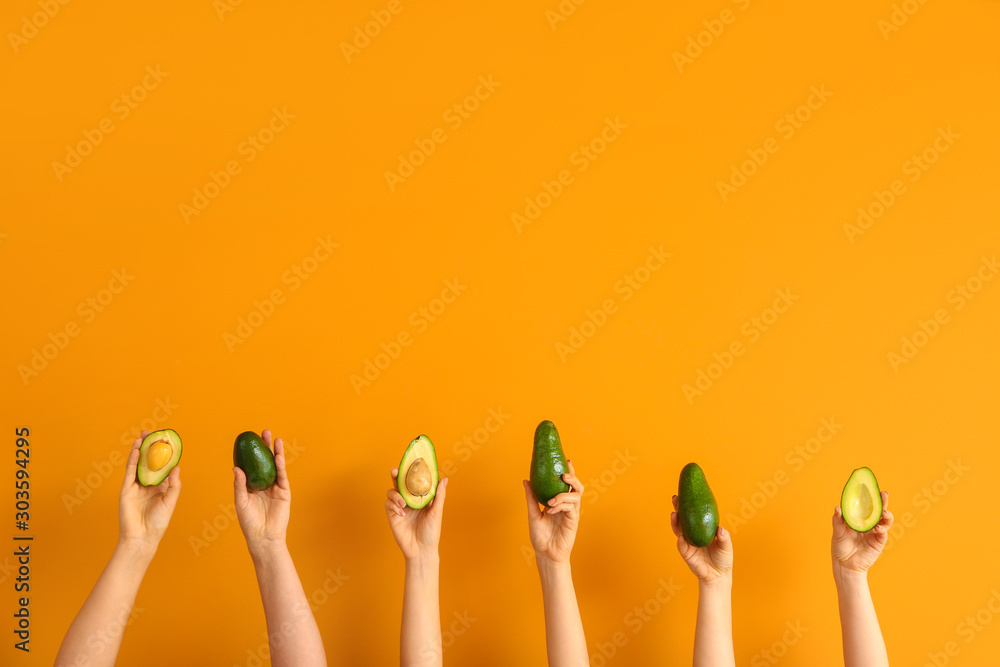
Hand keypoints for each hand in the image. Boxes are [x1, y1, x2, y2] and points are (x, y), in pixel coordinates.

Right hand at [119, 430, 181, 548]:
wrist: (142, 536)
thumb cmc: (158, 522)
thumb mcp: (170, 501)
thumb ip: (174, 484)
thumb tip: (177, 466)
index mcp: (160, 486)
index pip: (163, 466)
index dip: (164, 454)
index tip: (167, 441)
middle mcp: (148, 484)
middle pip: (149, 462)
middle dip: (150, 448)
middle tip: (152, 433)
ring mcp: (136, 486)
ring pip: (138, 464)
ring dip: (140, 450)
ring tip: (143, 436)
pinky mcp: (126, 489)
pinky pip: (130, 471)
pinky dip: (133, 460)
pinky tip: (137, 449)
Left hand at [233, 429, 290, 556]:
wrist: (263, 536)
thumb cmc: (249, 522)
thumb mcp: (240, 502)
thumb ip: (240, 485)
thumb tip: (236, 468)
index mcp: (252, 485)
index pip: (252, 464)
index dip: (252, 452)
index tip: (249, 439)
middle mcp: (264, 483)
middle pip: (265, 461)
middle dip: (265, 446)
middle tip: (264, 432)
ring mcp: (275, 486)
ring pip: (276, 465)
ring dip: (276, 452)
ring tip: (276, 439)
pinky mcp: (284, 491)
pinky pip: (282, 476)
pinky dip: (280, 465)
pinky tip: (278, 456)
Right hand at [385, 468, 447, 559]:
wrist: (421, 550)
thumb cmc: (432, 532)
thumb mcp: (437, 512)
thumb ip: (439, 496)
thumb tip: (444, 479)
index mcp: (420, 498)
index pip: (415, 481)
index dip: (412, 472)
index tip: (411, 462)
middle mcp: (409, 500)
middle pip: (400, 483)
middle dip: (397, 475)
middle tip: (395, 470)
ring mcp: (400, 507)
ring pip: (392, 492)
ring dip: (395, 494)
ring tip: (403, 503)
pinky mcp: (392, 515)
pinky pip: (388, 504)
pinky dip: (393, 505)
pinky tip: (401, 512)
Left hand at [523, 460, 582, 564]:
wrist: (545, 554)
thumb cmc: (540, 536)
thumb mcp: (533, 513)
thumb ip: (532, 497)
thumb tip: (526, 480)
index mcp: (560, 502)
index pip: (567, 484)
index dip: (569, 472)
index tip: (566, 460)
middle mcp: (568, 506)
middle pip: (577, 487)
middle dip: (573, 478)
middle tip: (564, 475)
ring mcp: (572, 513)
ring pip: (575, 497)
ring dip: (563, 495)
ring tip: (551, 500)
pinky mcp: (573, 522)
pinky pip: (571, 509)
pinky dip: (561, 506)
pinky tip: (551, 509)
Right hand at [670, 495, 732, 584]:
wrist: (718, 575)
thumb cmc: (723, 559)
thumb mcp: (727, 546)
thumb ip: (724, 538)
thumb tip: (720, 529)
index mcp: (703, 528)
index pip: (694, 513)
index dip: (690, 503)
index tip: (686, 492)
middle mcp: (693, 532)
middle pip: (683, 518)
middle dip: (678, 507)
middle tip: (675, 498)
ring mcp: (688, 542)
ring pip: (678, 529)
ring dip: (675, 522)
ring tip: (674, 514)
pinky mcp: (686, 552)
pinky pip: (681, 545)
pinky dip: (681, 541)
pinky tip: (681, 536)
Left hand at [832, 490, 892, 575]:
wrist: (845, 564)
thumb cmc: (840, 547)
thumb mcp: (837, 531)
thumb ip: (838, 520)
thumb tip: (837, 508)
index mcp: (858, 519)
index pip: (866, 506)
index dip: (869, 497)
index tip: (871, 488)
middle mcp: (868, 524)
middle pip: (878, 510)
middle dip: (882, 502)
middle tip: (884, 494)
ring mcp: (875, 533)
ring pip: (884, 521)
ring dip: (886, 515)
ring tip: (884, 512)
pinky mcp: (878, 542)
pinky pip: (883, 534)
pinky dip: (882, 529)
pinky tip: (878, 528)